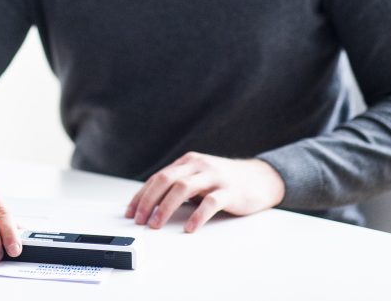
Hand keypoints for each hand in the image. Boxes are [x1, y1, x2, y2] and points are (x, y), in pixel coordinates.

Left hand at [125, 152, 284, 232]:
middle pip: (166, 180)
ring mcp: (215, 177)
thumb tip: (151, 205)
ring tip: (156, 224)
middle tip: (139, 219)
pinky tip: (189, 228)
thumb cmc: (225, 181)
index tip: (131, 212)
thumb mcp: (199, 177)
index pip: (158, 177)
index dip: (142, 195)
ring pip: (183, 188)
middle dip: (148, 200)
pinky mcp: (230, 191)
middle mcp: (199, 165)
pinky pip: (210, 202)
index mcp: (188, 162)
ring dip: (165, 207)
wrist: (260, 178)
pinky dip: (197, 216)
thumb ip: (179, 185)